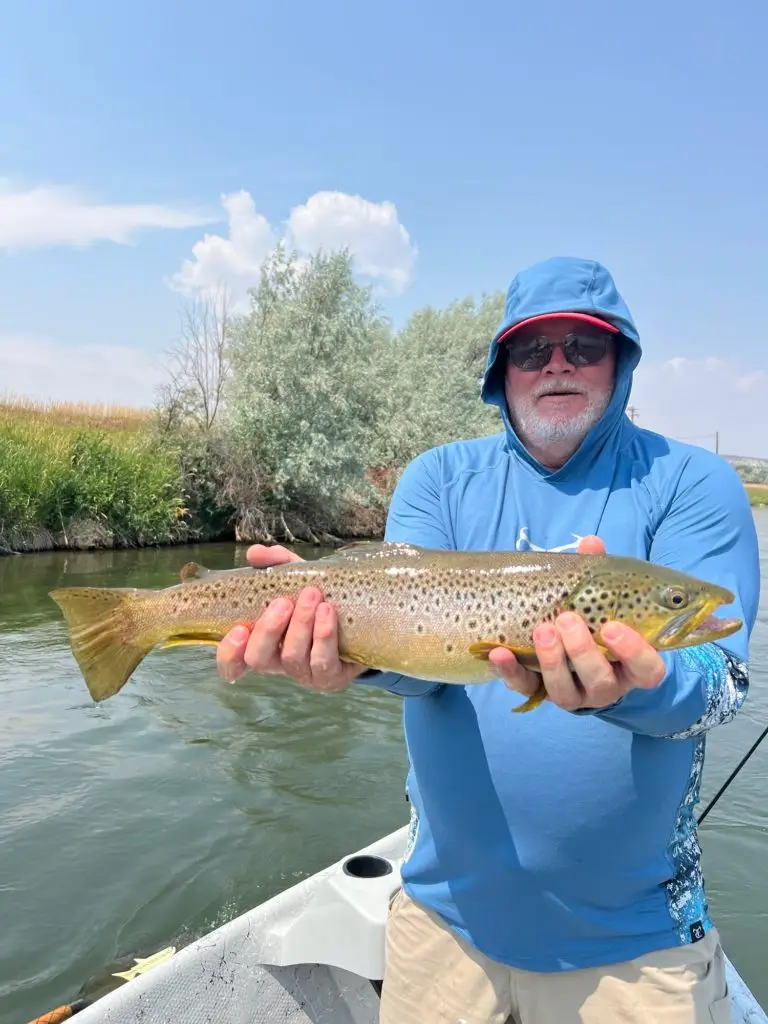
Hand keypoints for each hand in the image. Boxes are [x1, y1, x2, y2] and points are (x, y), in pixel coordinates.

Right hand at [216, 544, 366, 691]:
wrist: (361, 619)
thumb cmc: (318, 600)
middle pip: (258, 659)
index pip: (233, 663)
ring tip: (312, 595)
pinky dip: (323, 635)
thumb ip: (275, 564)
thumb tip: (255, 553)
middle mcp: (278, 663)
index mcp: (262, 643)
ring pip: (292, 658)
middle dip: (268, 630)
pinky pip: (322, 662)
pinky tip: (327, 612)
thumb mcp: (296, 578)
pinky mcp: (330, 677)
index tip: (239, 629)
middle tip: (283, 602)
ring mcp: (304, 673)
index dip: (229, 652)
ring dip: (301, 625)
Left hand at [489, 535, 666, 710]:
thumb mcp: (598, 599)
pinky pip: (525, 689)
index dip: (634, 652)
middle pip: (601, 681)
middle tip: (567, 619)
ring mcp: (572, 695)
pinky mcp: (538, 694)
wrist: (566, 653)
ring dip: (552, 661)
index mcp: (629, 666)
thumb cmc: (592, 620)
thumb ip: (597, 574)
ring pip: (565, 693)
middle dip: (583, 651)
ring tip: (542, 630)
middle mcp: (605, 686)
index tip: (613, 626)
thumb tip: (590, 543)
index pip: (647, 670)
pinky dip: (511, 672)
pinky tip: (499, 653)